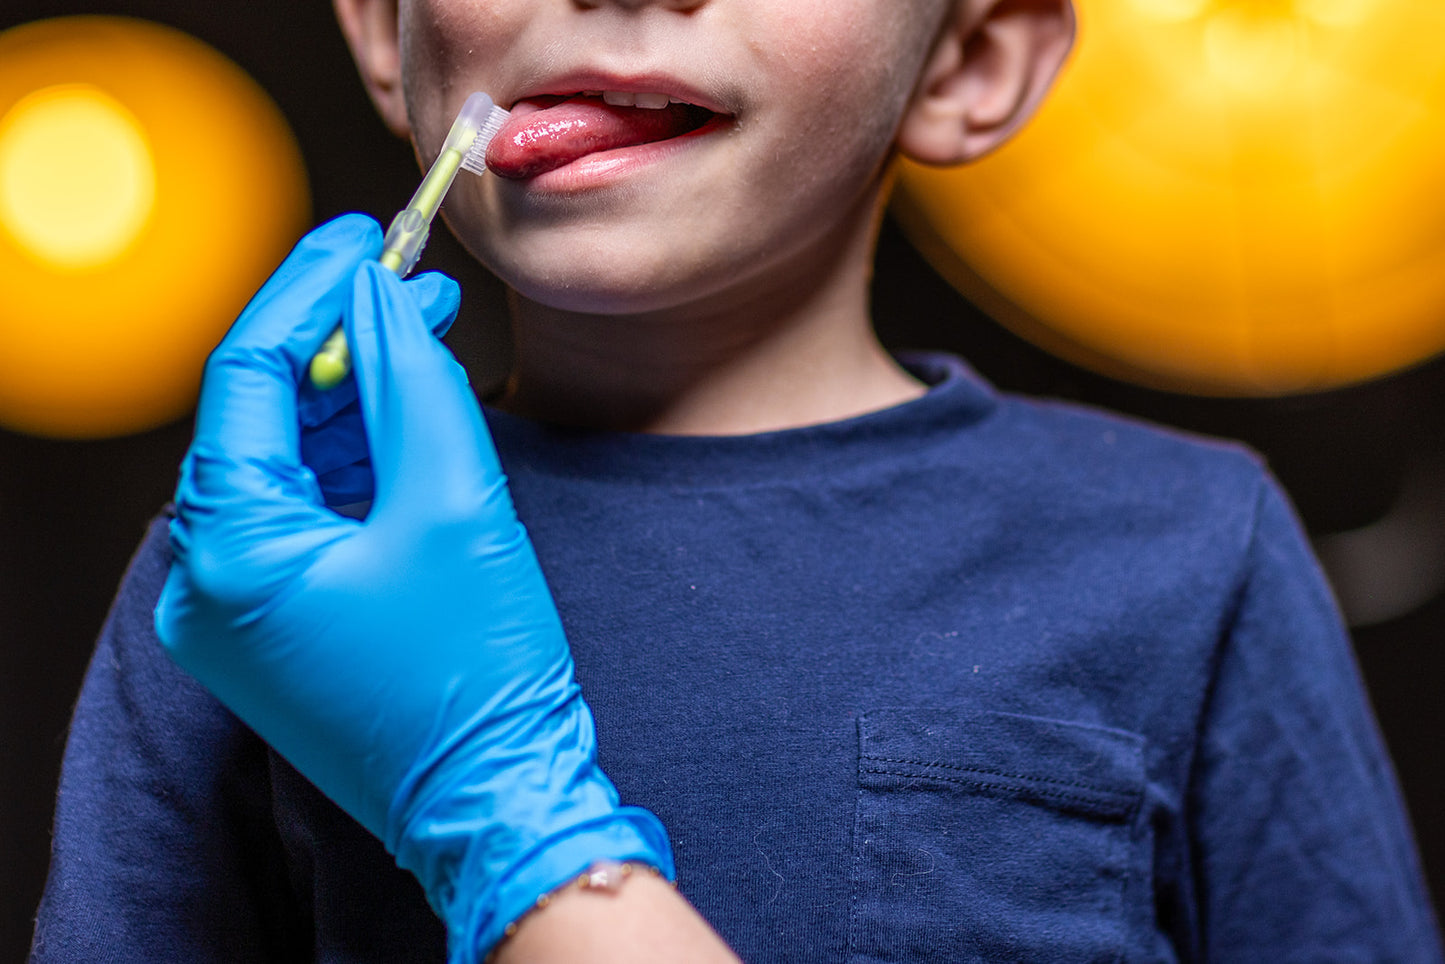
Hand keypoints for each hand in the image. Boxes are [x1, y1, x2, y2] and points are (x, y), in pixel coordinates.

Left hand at [154, 214, 671, 959]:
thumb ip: (411, 378)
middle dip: (341, 341)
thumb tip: (376, 290)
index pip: (248, 379)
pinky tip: (409, 410)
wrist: (500, 798)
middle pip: (264, 418)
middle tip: (408, 275)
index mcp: (226, 553)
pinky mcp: (282, 625)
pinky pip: (309, 515)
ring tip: (425, 331)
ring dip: (356, 395)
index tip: (361, 235)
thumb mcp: (455, 501)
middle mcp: (208, 584)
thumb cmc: (477, 672)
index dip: (307, 292)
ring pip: (290, 462)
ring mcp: (240, 611)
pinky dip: (357, 459)